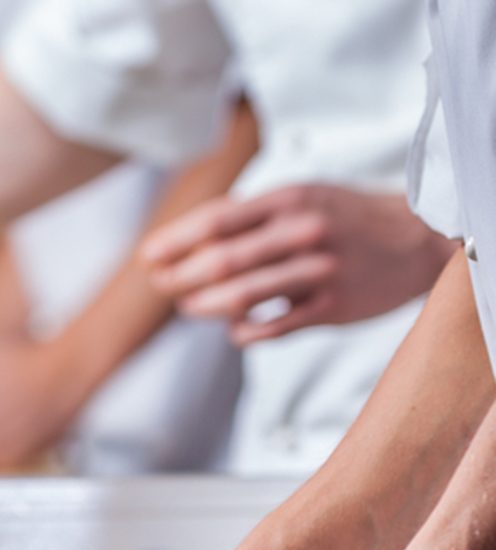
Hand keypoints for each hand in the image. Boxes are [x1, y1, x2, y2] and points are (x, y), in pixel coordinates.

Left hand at [140, 185, 454, 344]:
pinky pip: (273, 328)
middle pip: (222, 260)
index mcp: (289, 200)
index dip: (175, 241)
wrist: (420, 239)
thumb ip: (253, 216)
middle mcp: (302, 232)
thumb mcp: (304, 197)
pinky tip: (234, 330)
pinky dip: (245, 331)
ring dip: (205, 306)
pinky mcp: (331, 307)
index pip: (217, 221)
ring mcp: (317, 271)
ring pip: (243, 296)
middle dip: (181, 277)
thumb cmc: (346, 219)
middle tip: (161, 286)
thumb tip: (192, 240)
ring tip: (189, 308)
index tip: (148, 257)